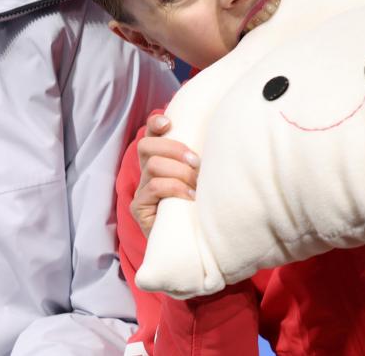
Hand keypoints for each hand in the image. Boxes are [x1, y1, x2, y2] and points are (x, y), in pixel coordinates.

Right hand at [131, 113, 199, 237]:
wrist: (193, 243)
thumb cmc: (203, 205)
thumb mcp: (204, 177)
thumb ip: (204, 159)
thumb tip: (225, 135)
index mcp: (161, 159)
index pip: (151, 134)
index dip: (155, 124)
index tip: (168, 122)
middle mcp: (147, 172)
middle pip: (146, 146)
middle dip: (174, 149)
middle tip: (196, 162)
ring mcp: (141, 190)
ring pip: (153, 166)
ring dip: (180, 172)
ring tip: (197, 184)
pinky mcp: (139, 208)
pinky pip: (154, 187)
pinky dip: (176, 188)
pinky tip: (191, 197)